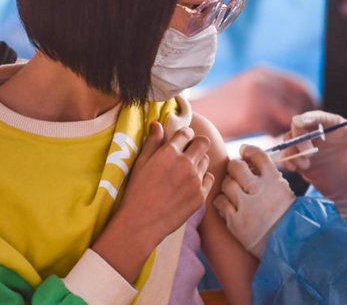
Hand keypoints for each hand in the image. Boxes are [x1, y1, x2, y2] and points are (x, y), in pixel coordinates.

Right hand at [93, 122, 214, 281]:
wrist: (141, 223)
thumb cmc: (137, 192)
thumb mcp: (141, 164)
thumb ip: (152, 142)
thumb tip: (158, 124)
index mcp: (169, 153)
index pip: (187, 133)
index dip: (185, 136)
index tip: (182, 141)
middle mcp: (186, 164)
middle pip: (203, 143)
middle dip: (196, 145)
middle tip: (188, 153)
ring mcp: (196, 180)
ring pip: (206, 161)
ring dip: (199, 162)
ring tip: (185, 172)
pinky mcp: (201, 195)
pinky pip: (209, 178)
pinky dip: (202, 179)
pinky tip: (190, 185)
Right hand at [191, 67, 315, 137]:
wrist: (196, 113)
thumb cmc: (224, 107)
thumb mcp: (248, 89)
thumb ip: (270, 93)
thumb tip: (295, 107)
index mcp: (264, 73)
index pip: (301, 86)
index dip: (310, 103)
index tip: (310, 117)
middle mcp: (264, 81)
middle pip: (301, 102)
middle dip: (302, 119)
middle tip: (299, 132)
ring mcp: (259, 97)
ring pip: (290, 117)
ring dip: (288, 129)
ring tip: (278, 135)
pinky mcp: (252, 115)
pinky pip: (275, 129)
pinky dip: (273, 136)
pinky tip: (265, 138)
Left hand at [214, 145, 294, 257]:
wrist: (285, 243)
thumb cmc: (283, 214)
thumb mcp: (282, 189)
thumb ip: (266, 174)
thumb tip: (246, 158)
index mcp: (274, 180)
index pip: (257, 154)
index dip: (248, 150)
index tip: (243, 151)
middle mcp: (260, 190)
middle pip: (236, 166)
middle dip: (233, 167)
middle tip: (235, 172)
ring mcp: (246, 206)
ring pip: (226, 184)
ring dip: (228, 185)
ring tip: (234, 191)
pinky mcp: (235, 222)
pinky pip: (220, 202)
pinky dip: (223, 201)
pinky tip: (229, 204)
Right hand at [281, 111, 346, 204]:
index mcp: (334, 126)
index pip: (318, 116)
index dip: (307, 117)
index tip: (299, 122)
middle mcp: (319, 133)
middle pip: (299, 126)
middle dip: (299, 139)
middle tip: (306, 156)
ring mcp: (309, 146)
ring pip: (291, 140)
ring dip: (293, 151)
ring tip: (303, 166)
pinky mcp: (301, 159)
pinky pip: (289, 155)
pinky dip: (288, 160)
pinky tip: (296, 170)